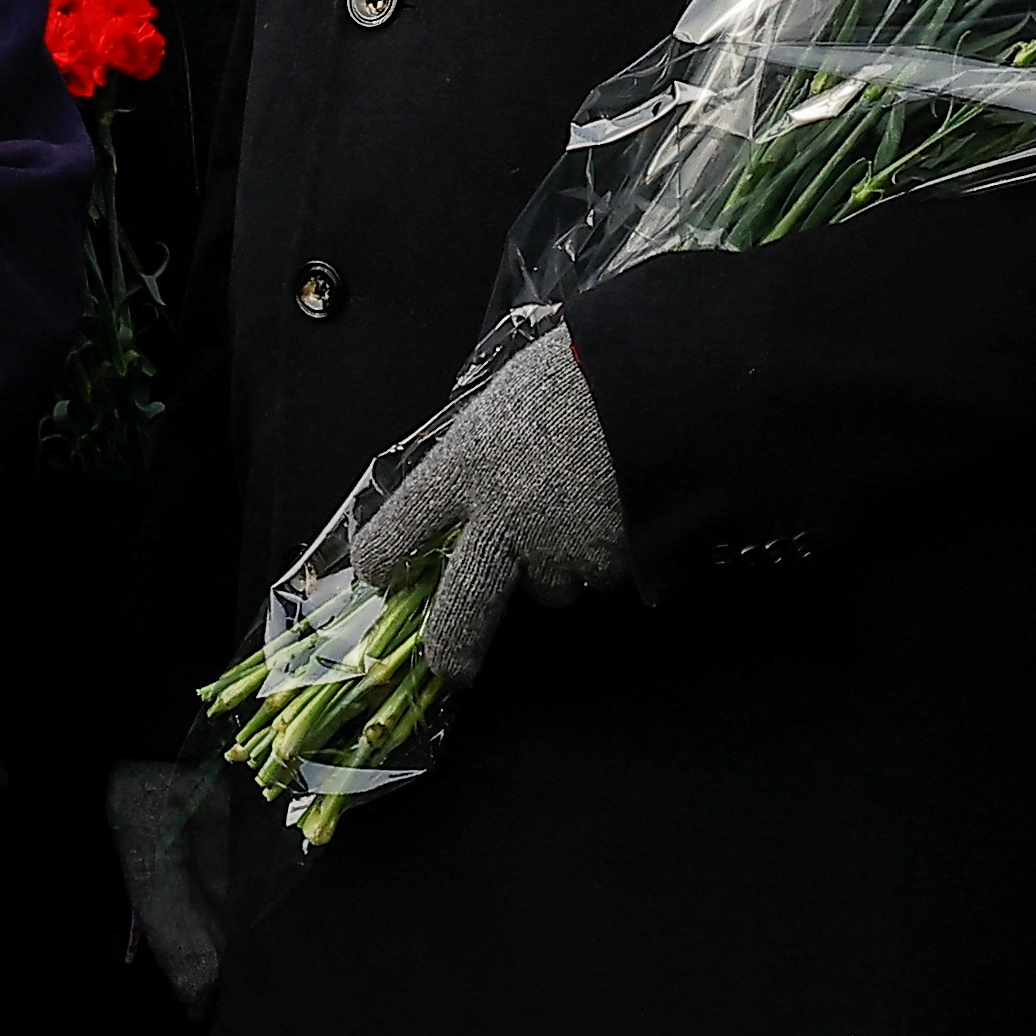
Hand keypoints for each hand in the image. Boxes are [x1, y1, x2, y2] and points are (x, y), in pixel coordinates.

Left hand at [342, 326, 628, 689]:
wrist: (655, 380)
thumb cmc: (579, 370)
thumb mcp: (506, 400)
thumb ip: (482, 453)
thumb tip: (470, 479)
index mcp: (464, 468)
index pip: (400, 529)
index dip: (384, 556)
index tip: (380, 570)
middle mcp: (501, 520)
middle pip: (461, 610)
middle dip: (452, 647)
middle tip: (450, 664)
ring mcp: (556, 548)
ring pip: (549, 588)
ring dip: (556, 569)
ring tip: (579, 514)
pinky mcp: (607, 561)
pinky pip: (600, 572)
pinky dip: (605, 553)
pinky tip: (615, 508)